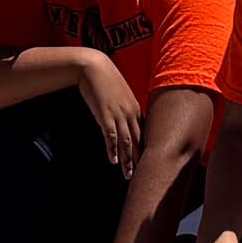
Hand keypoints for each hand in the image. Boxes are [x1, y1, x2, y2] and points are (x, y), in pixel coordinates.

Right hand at [72, 53, 143, 170]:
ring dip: (128, 160)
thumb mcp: (120, 93)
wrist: (93, 66)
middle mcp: (130, 113)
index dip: (146, 150)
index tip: (148, 163)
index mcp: (135, 108)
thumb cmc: (105, 79)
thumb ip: (124, 106)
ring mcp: (118, 114)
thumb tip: (125, 118)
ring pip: (126, 142)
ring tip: (128, 175)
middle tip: (143, 176)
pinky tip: (113, 161)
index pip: (144, 134)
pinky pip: (111, 136)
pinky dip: (112, 149)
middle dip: (140, 160)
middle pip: (138, 141)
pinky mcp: (105, 115)